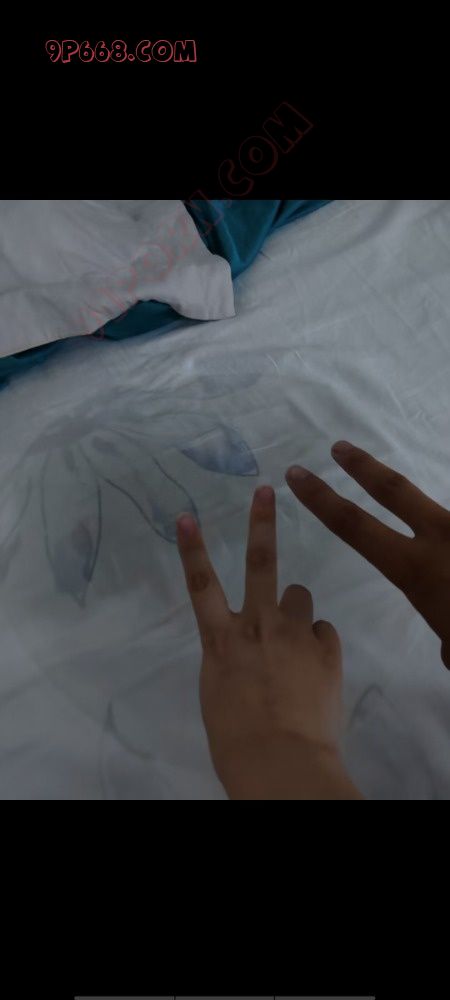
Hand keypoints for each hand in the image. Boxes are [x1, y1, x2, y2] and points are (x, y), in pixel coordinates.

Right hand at [176, 485, 361, 799]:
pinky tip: (315, 665)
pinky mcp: (327, 648)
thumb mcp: (218, 692)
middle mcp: (258, 626)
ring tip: (295, 635)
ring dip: (296, 609)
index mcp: (221, 640)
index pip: (201, 585)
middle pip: (260, 564)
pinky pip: (323, 630)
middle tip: (266, 491)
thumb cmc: (235, 738)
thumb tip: (242, 648)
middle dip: (261, 523)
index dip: (192, 548)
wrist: (281, 760)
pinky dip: (317, 642)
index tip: (188, 515)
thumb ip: (229, 659)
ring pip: (300, 594)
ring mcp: (295, 633)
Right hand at [286, 441, 449, 668]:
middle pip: (393, 489)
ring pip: (442, 513)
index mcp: (417, 569)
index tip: (297, 474)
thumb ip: (445, 633)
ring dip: (434, 524)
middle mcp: (442, 538)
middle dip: (362, 466)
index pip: (354, 527)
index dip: (321, 499)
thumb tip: (449, 634)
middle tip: (339, 447)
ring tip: (437, 552)